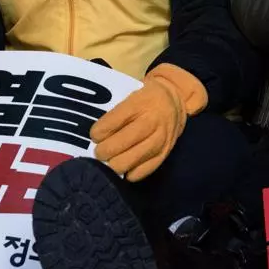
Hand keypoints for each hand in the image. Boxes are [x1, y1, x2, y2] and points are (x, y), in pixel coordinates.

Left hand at [91, 65, 206, 180]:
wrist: (174, 102)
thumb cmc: (144, 100)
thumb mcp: (129, 96)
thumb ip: (113, 113)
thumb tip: (96, 136)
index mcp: (139, 104)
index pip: (111, 123)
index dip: (97, 133)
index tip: (95, 135)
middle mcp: (151, 122)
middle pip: (118, 145)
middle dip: (102, 151)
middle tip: (100, 150)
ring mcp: (159, 140)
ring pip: (128, 162)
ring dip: (114, 163)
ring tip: (111, 158)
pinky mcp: (164, 154)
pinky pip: (142, 171)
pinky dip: (130, 172)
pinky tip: (125, 166)